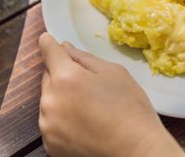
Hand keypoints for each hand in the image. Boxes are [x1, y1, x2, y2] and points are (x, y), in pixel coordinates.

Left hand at [38, 33, 184, 156]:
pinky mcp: (50, 145)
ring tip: (88, 108)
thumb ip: (84, 58)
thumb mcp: (113, 73)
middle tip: (87, 85)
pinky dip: (62, 120)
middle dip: (62, 76)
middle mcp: (50, 101)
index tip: (47, 40)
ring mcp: (47, 125)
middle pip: (48, 77)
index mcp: (65, 78)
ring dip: (61, 99)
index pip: (48, 51)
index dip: (49, 43)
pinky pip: (51, 123)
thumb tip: (64, 47)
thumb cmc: (130, 110)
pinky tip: (84, 124)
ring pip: (49, 101)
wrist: (137, 153)